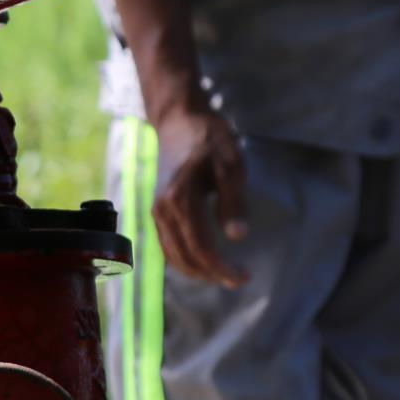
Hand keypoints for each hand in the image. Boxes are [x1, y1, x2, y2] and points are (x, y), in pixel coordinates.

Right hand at [151, 104, 249, 287]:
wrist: (179, 119)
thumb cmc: (209, 138)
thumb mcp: (231, 165)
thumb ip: (232, 202)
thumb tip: (237, 237)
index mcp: (180, 200)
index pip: (200, 246)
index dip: (221, 266)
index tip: (243, 276)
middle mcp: (162, 210)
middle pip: (184, 256)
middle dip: (210, 273)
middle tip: (236, 280)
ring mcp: (156, 211)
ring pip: (172, 254)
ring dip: (195, 269)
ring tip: (220, 275)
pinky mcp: (156, 209)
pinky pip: (167, 244)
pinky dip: (183, 258)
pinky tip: (200, 261)